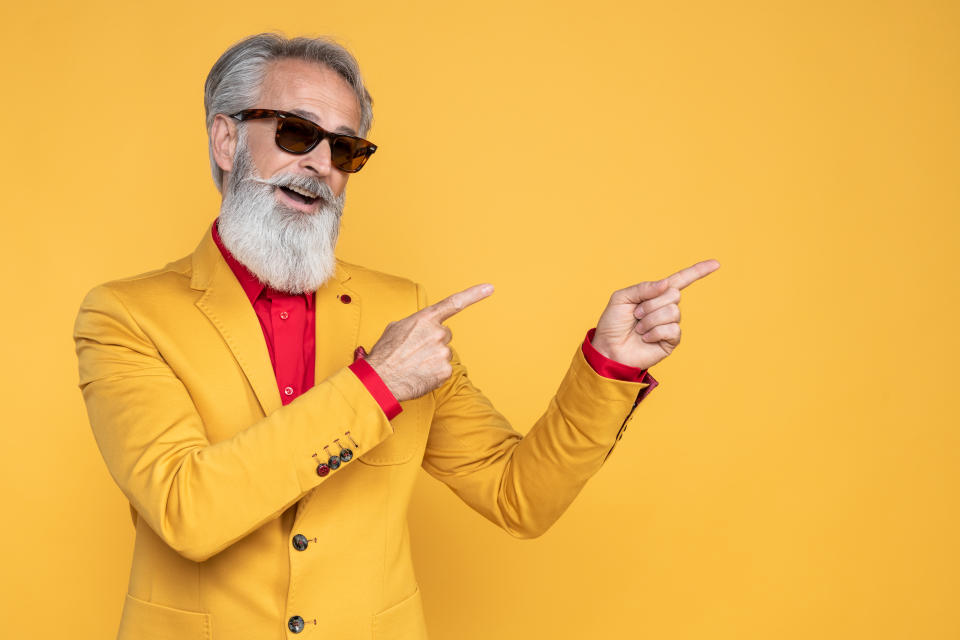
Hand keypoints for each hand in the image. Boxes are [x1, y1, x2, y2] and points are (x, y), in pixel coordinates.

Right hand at [365, 283, 494, 401]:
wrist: (380, 379)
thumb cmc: (385, 354)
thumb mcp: (396, 328)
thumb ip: (415, 324)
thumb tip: (419, 329)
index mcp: (425, 319)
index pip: (454, 303)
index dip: (474, 294)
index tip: (489, 288)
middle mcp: (438, 333)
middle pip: (445, 335)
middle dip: (433, 341)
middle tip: (415, 351)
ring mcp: (443, 352)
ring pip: (444, 353)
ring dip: (432, 358)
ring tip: (414, 364)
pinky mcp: (446, 370)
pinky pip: (444, 369)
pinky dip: (434, 373)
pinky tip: (420, 374)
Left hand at [591, 260, 719, 369]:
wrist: (608, 349)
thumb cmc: (612, 324)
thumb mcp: (621, 298)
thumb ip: (642, 288)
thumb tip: (666, 284)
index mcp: (655, 294)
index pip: (680, 280)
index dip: (698, 271)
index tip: (716, 263)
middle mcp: (665, 308)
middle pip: (674, 294)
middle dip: (651, 304)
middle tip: (636, 315)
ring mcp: (669, 324)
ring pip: (672, 312)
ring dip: (650, 320)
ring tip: (639, 328)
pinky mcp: (671, 341)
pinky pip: (672, 329)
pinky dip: (654, 332)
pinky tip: (645, 338)